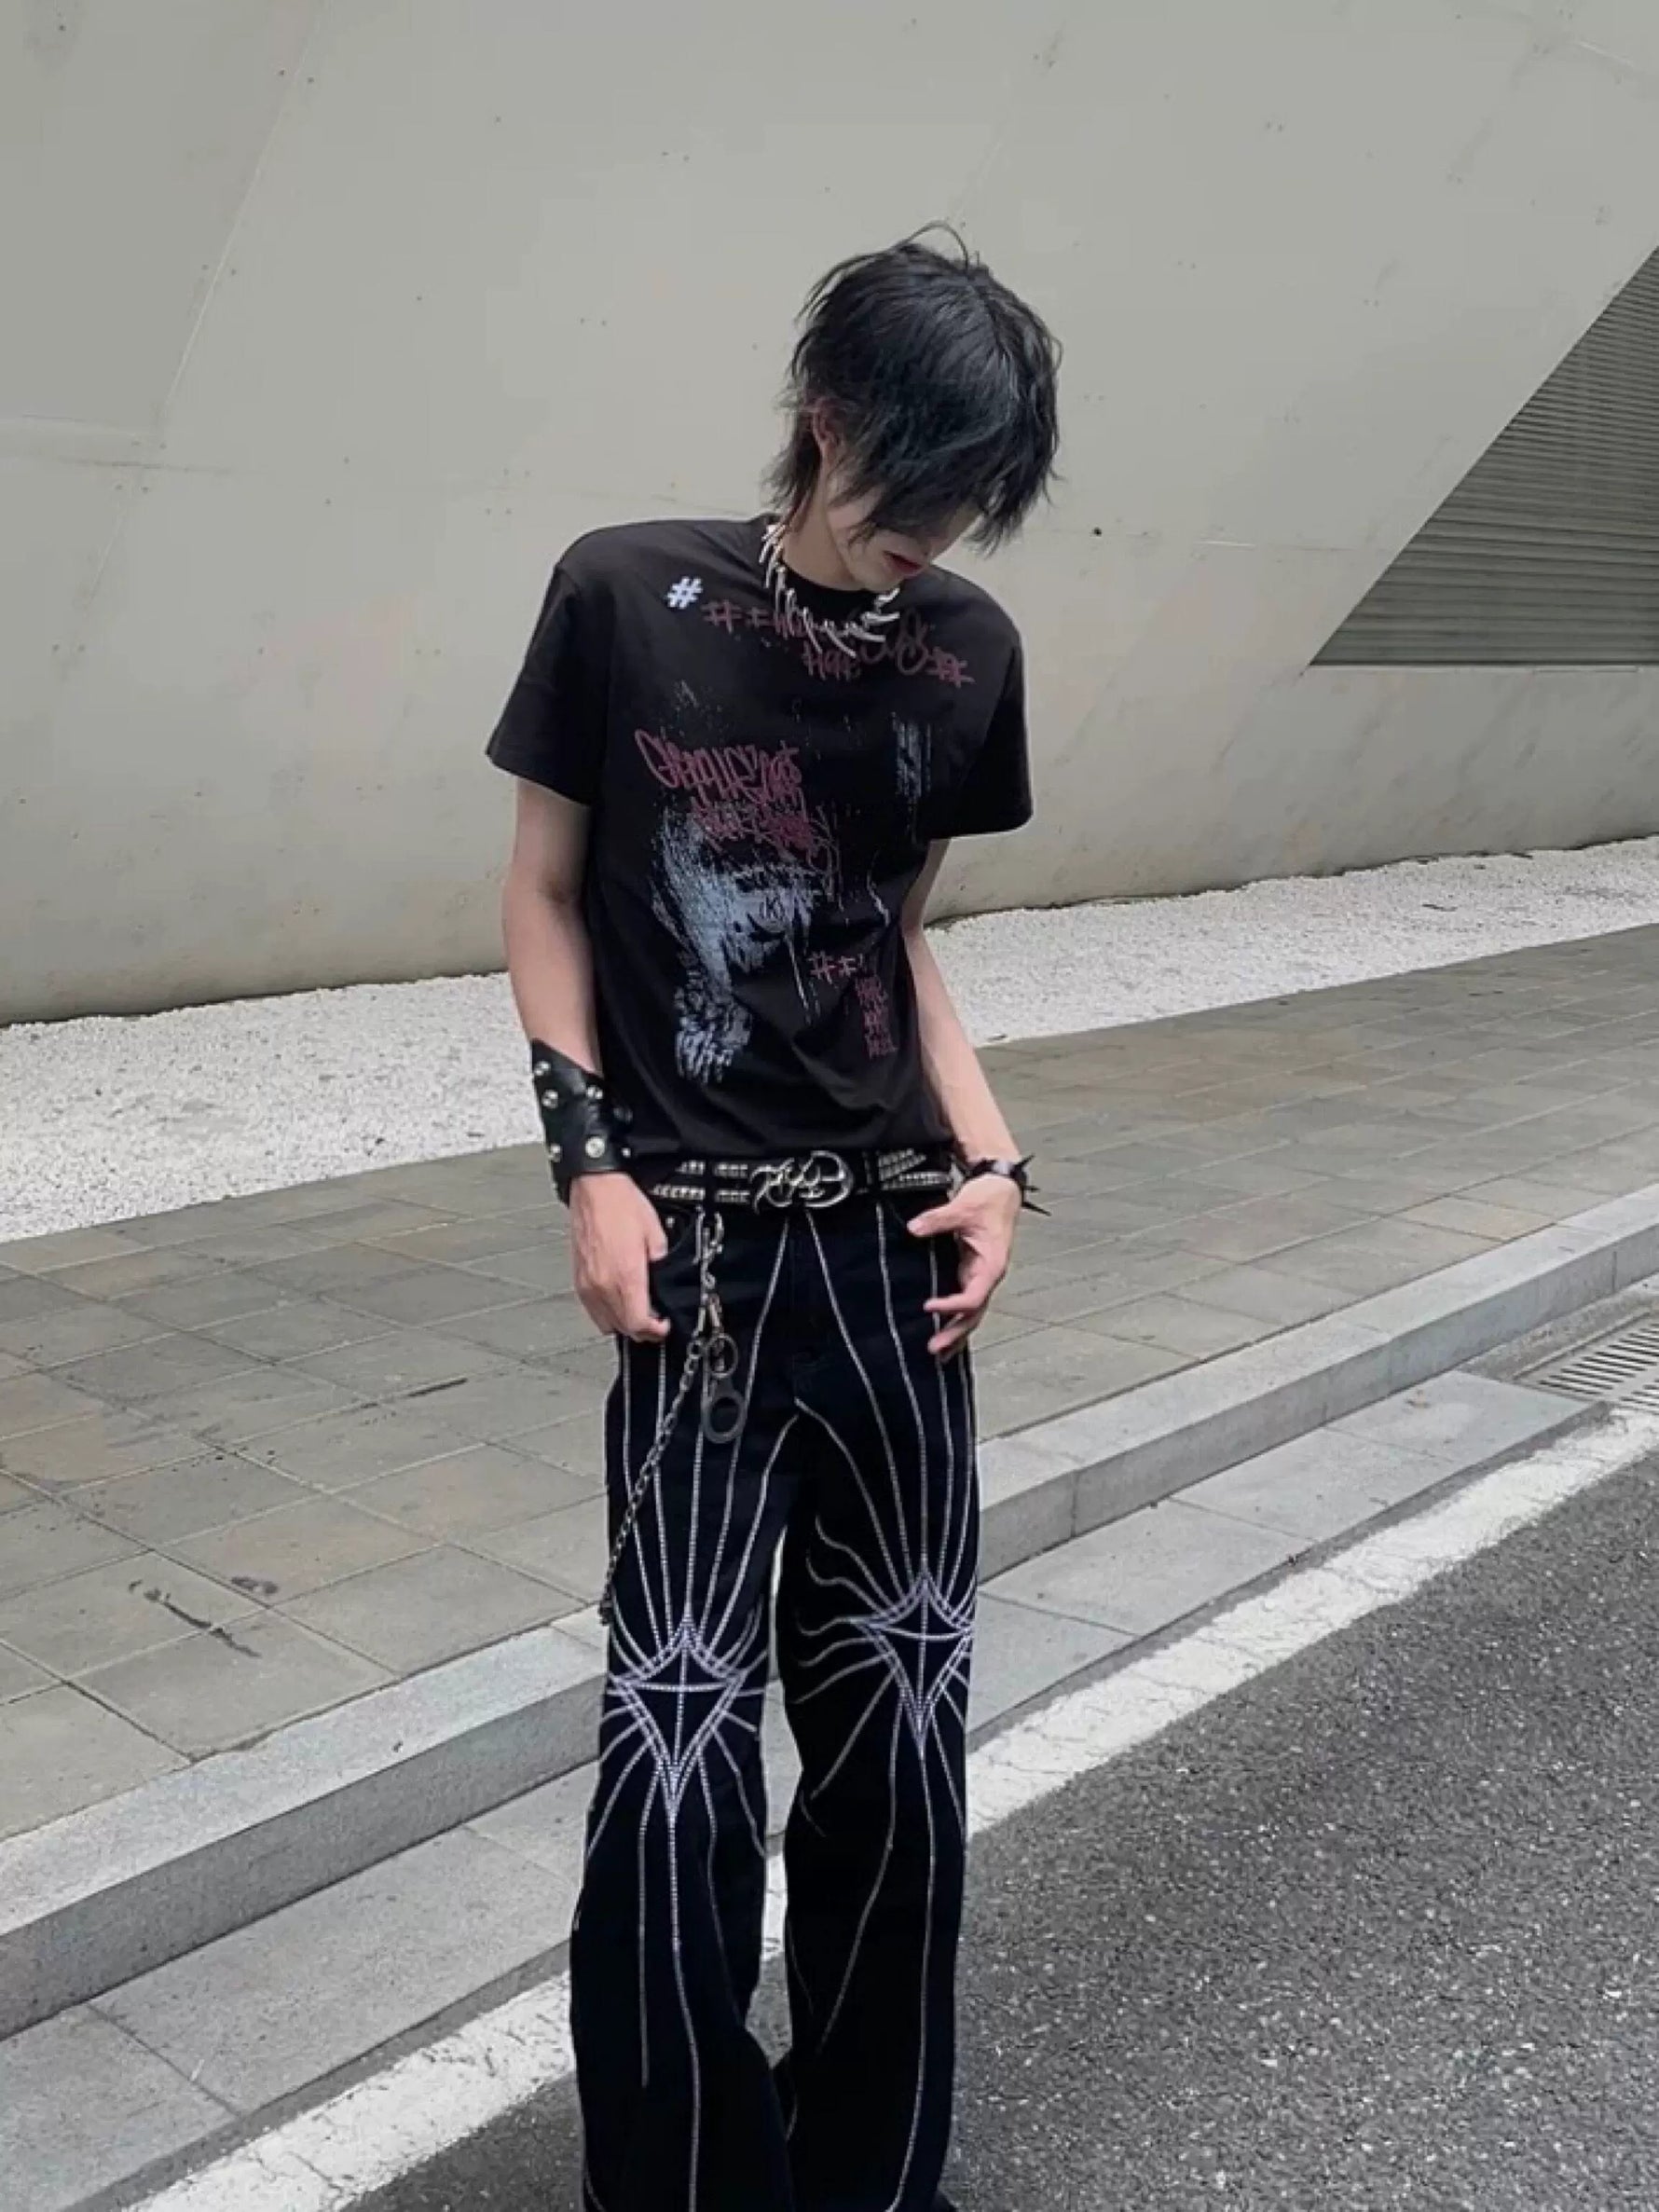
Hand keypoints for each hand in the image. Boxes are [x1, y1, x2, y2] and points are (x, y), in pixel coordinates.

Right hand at [569, 1174, 671, 1342]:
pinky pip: (591, 1309)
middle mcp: (603, 1284)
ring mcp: (588, 1283)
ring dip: (623, 1324)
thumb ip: (660, 1263)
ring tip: (637, 1313)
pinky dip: (606, 1313)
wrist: (595, 1188)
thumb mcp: (656, 1233)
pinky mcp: (578, 1279)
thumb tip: (662, 1280)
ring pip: (605, 1323)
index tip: (663, 1327)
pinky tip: (617, 1302)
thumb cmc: (621, 1204)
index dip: (655, 1331)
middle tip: (655, 1323)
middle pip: (623, 1327)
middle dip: (642, 1330)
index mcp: (626, 1275)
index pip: (638, 1322)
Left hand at [907, 1172, 1023, 1358]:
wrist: (1002, 1190)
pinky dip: (955, 1319)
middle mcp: (988, 1276)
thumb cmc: (989, 1199)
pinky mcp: (974, 1273)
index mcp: (992, 1265)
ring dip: (956, 1334)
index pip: (973, 1296)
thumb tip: (914, 1229)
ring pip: (971, 1314)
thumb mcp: (963, 1207)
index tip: (929, 1306)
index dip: (952, 1305)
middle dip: (955, 1333)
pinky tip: (944, 1334)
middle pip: (974, 1314)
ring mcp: (981, 1277)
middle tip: (934, 1349)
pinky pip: (966, 1302)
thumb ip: (938, 1219)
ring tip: (939, 1355)